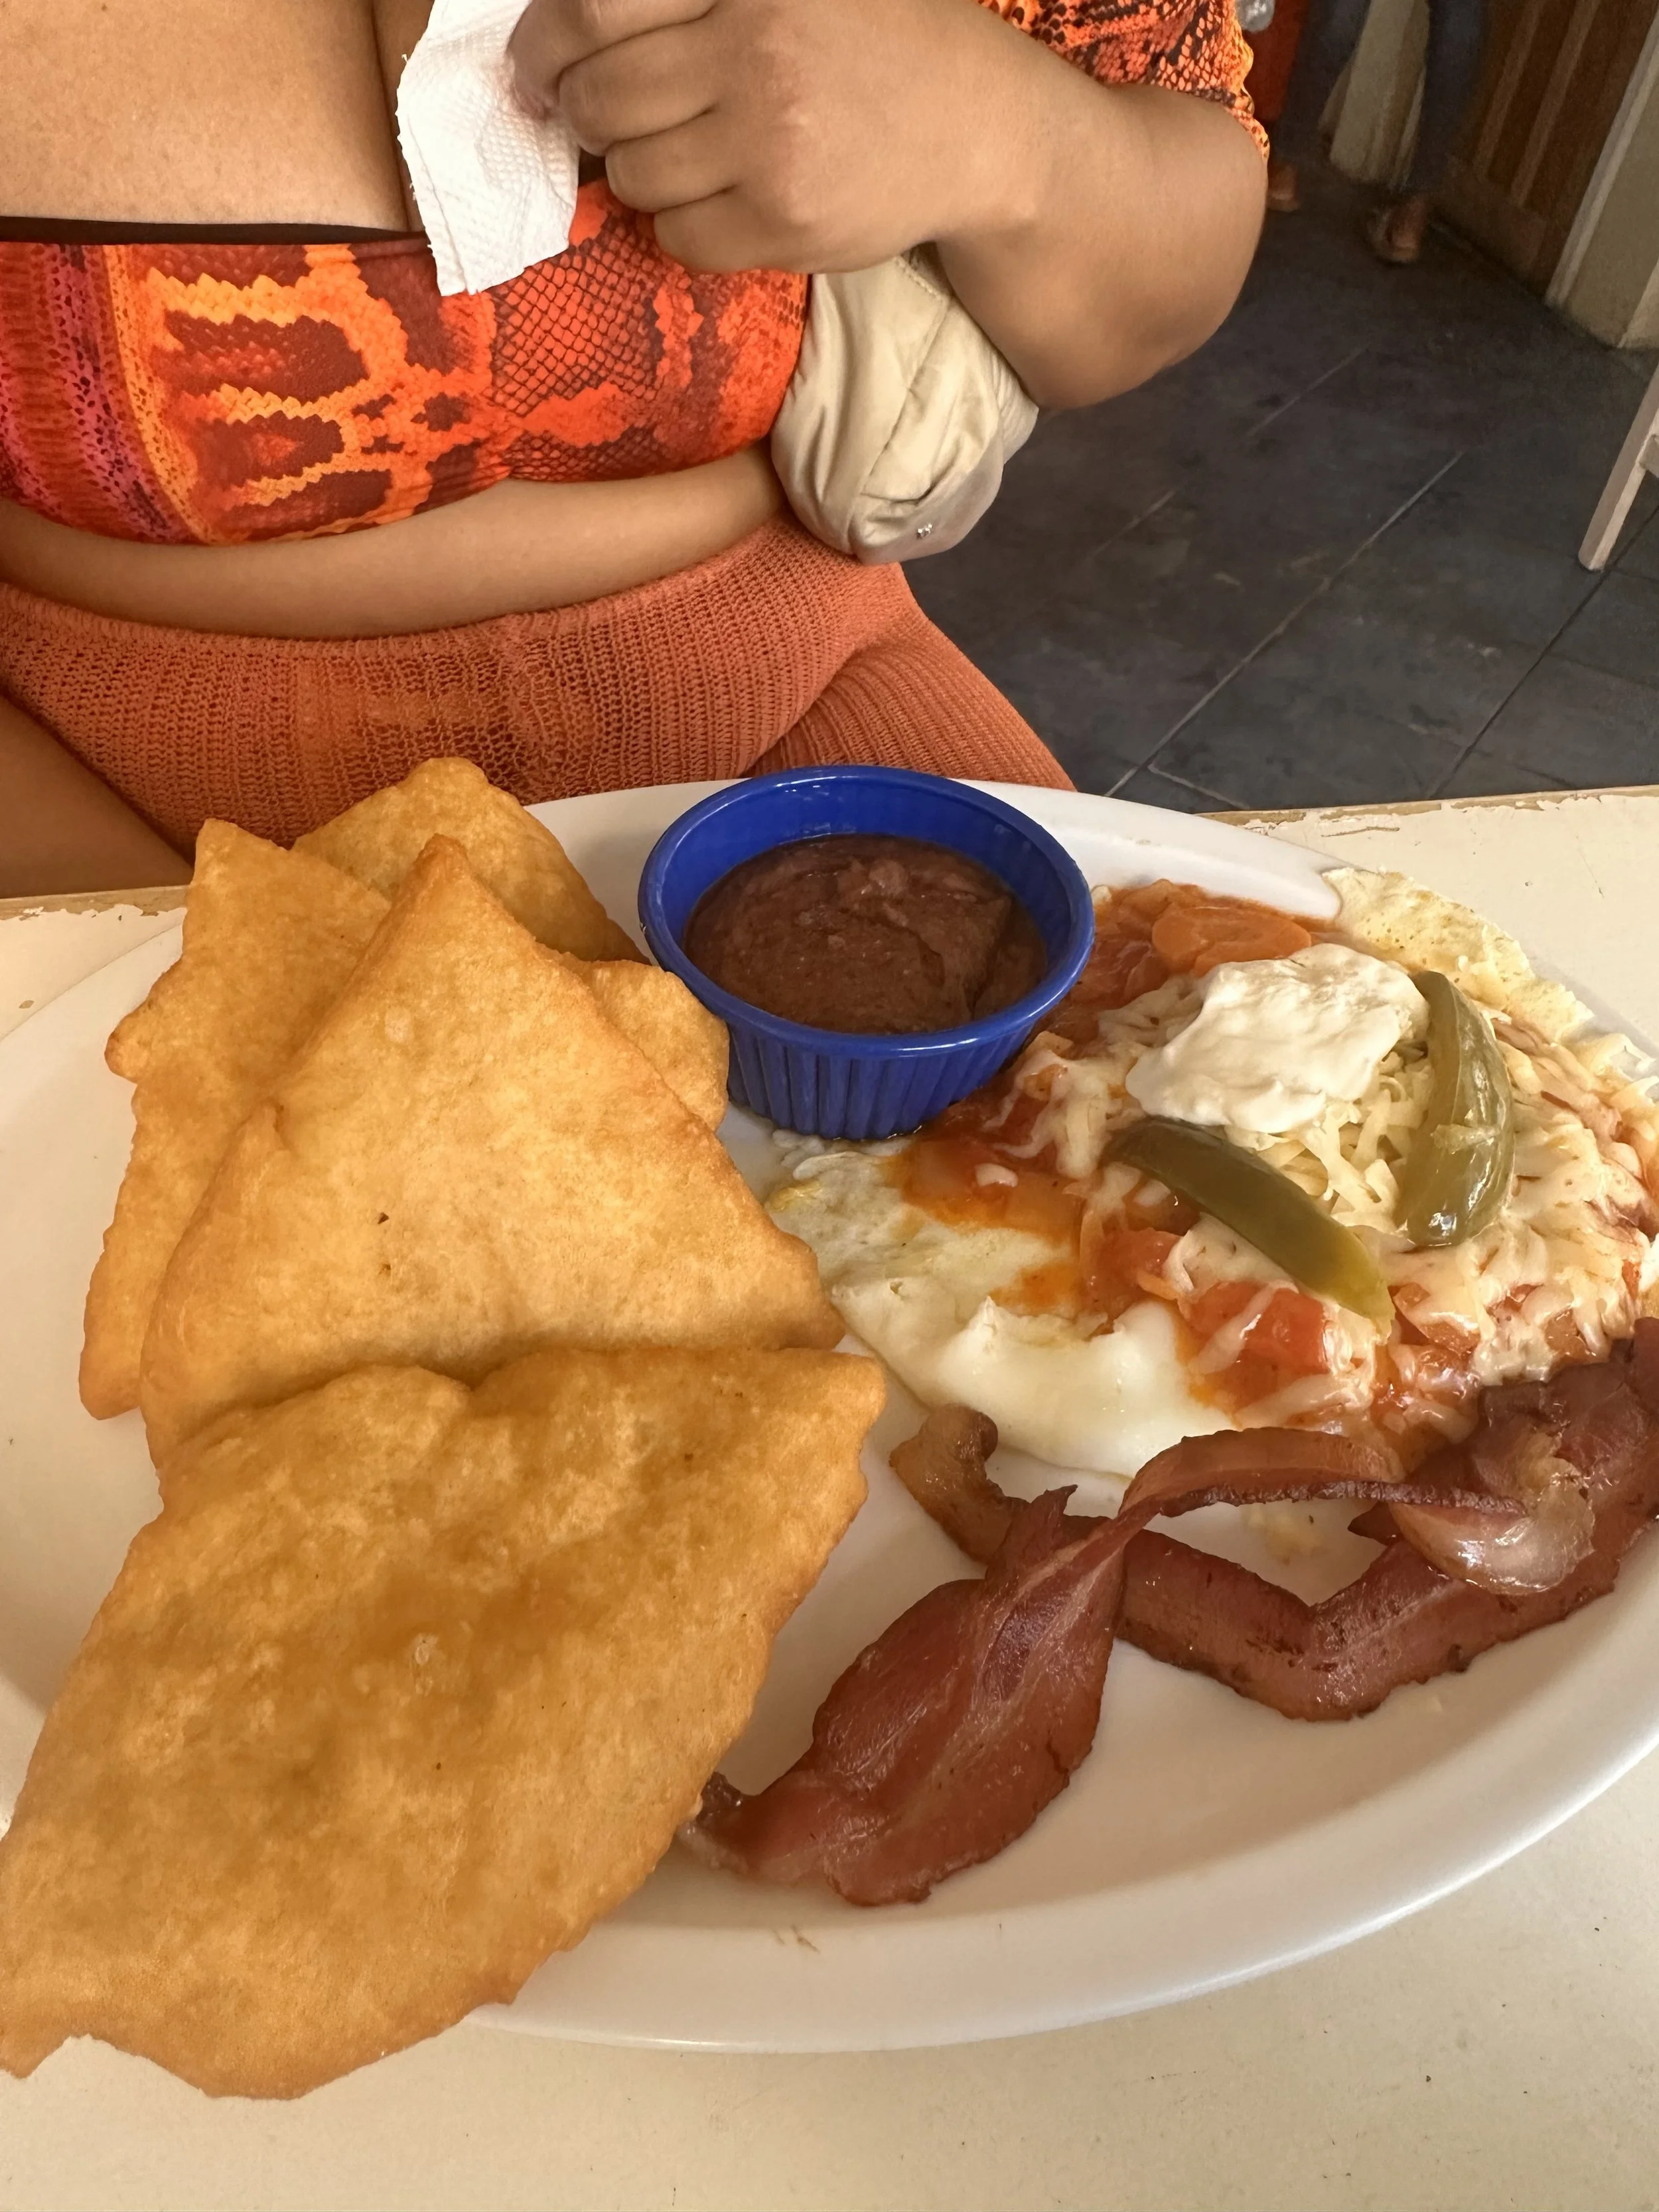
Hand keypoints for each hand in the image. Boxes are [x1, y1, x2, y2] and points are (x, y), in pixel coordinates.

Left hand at [508, 0, 1032, 272]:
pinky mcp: (786, 225)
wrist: (977, 127)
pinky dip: (680, 223)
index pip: (594, 7)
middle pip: (601, 98)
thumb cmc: (873, 39)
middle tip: (594, 115)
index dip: (543, 41)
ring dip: (633, 169)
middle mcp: (758, 55)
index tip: (537, 62)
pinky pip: (679, 236)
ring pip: (633, 174)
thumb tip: (564, 21)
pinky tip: (718, 195)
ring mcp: (773, 148)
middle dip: (580, 113)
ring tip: (675, 151)